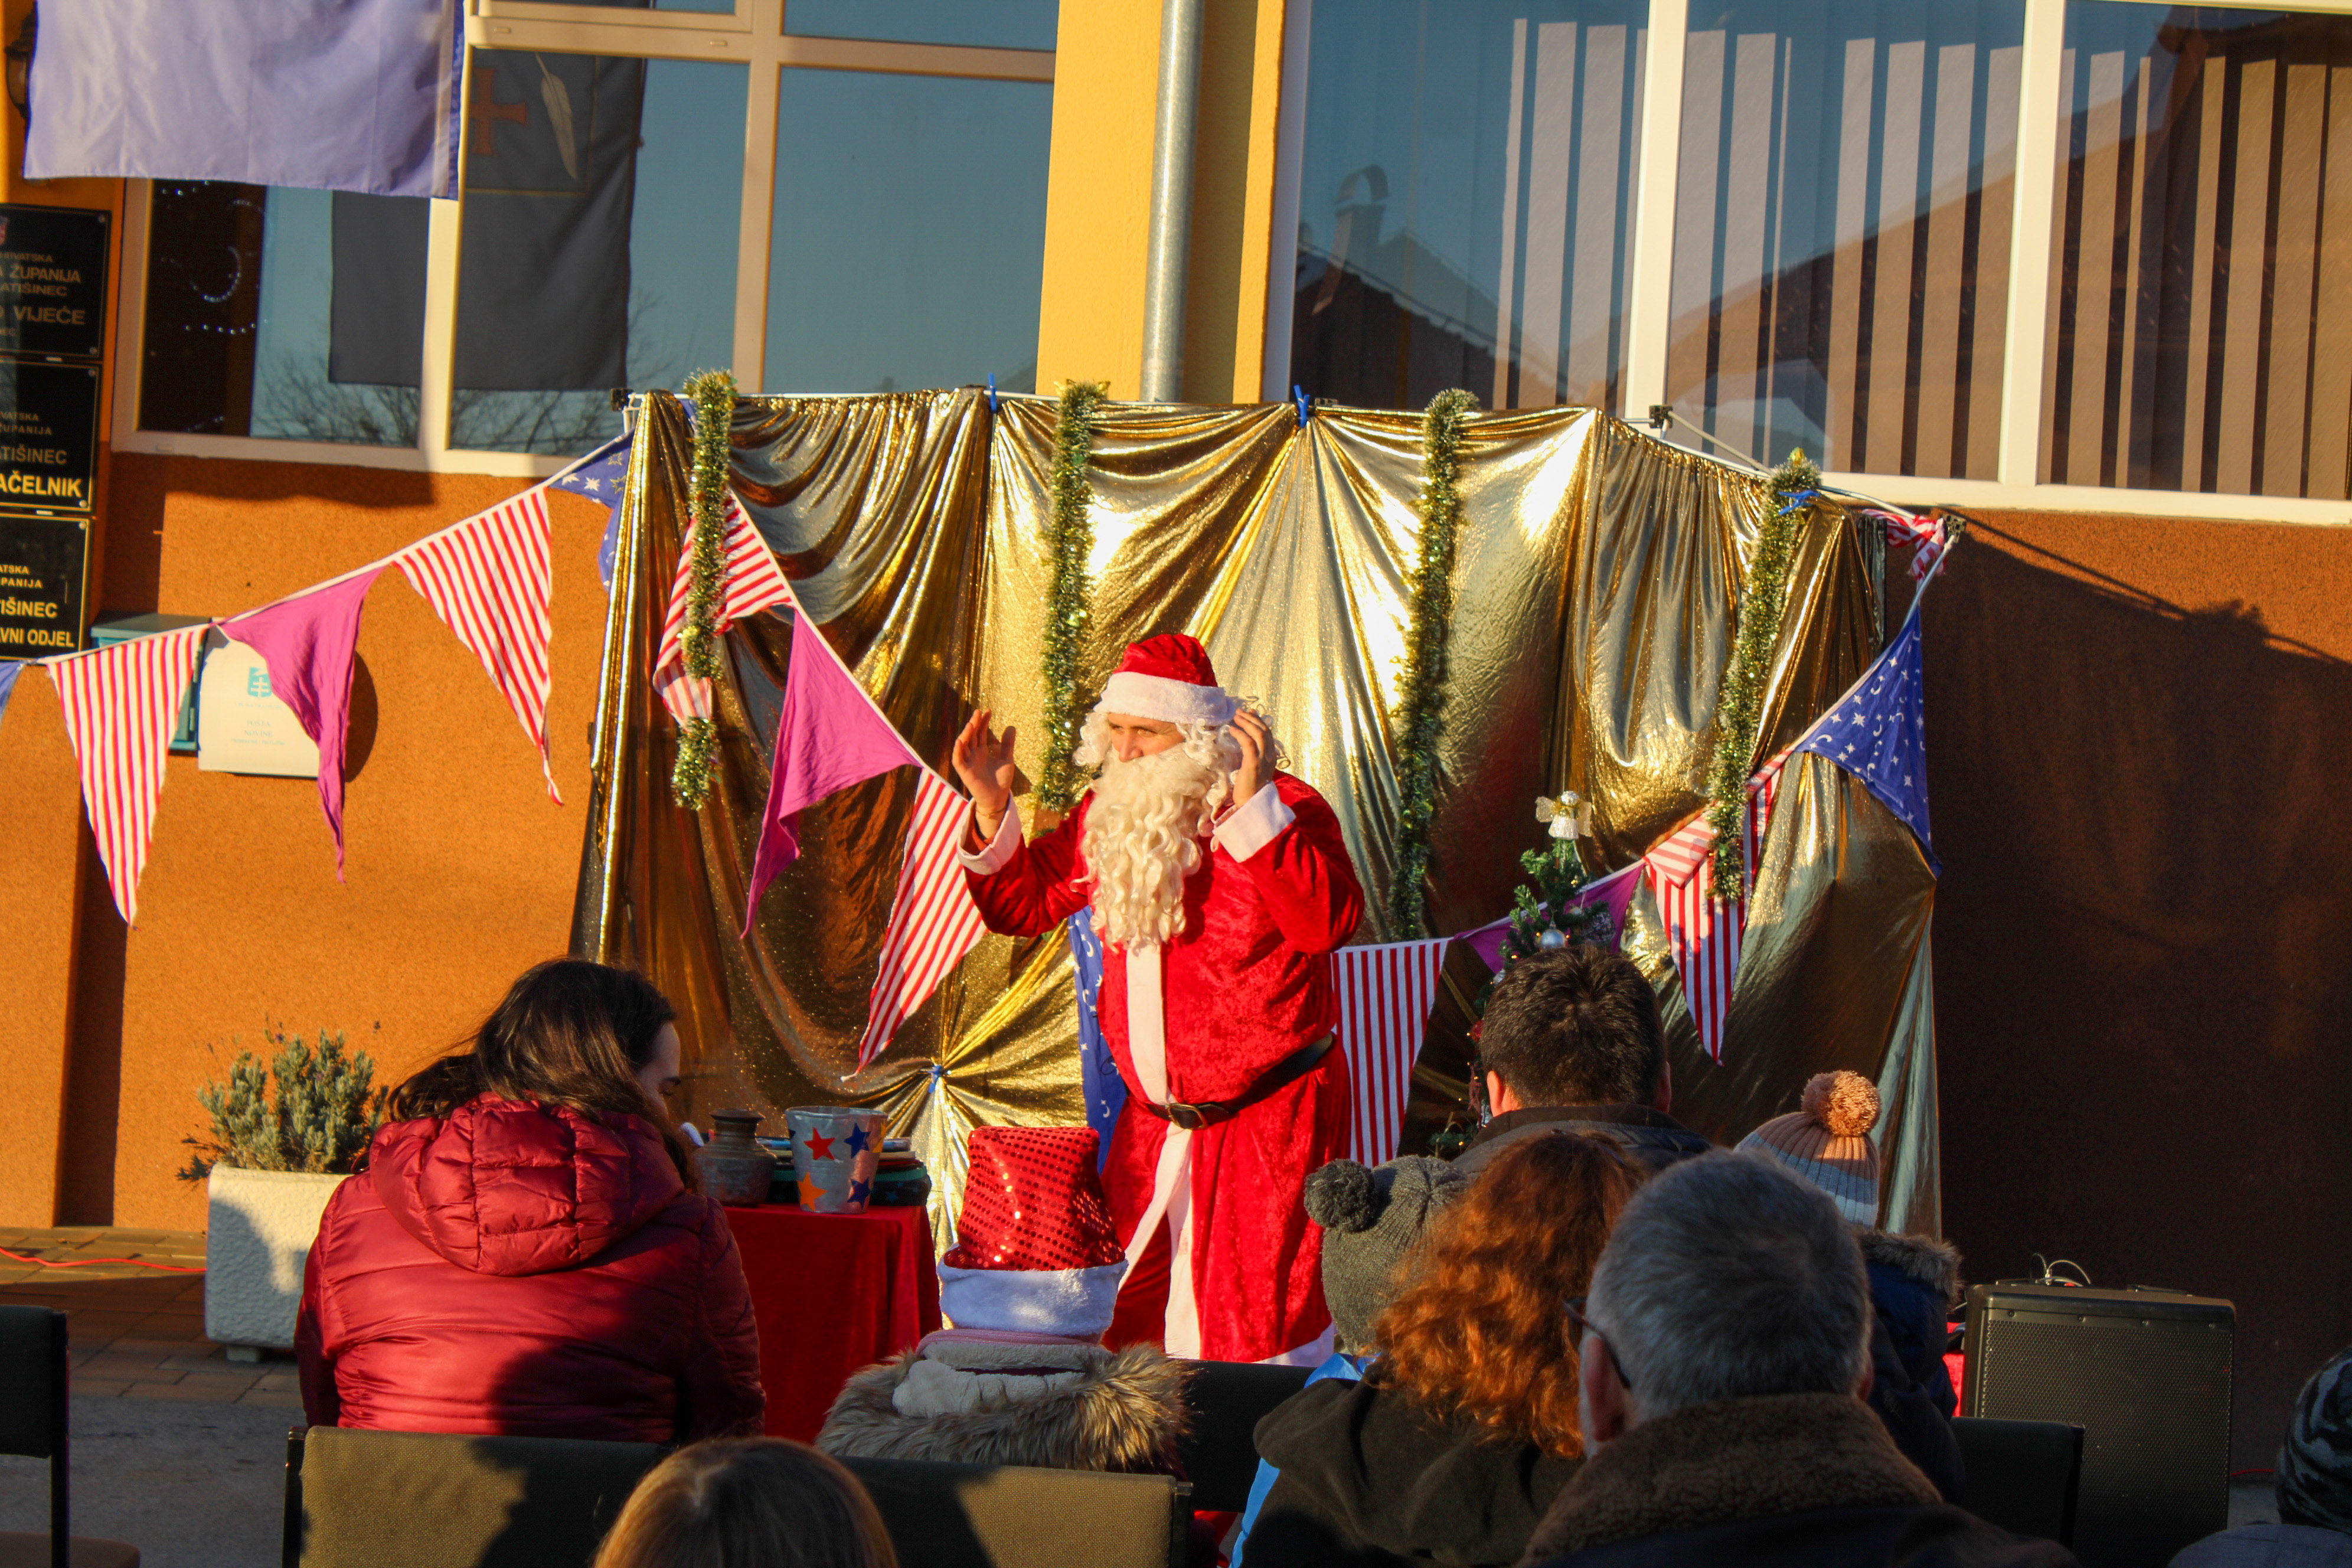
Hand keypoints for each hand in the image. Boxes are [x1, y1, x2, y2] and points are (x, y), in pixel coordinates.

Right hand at [952, 709, 1019, 832]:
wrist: (999, 798)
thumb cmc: (1001, 780)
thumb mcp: (1007, 759)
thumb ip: (1008, 744)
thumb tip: (1011, 726)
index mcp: (981, 751)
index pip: (979, 733)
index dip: (982, 722)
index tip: (988, 711)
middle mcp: (972, 755)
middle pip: (970, 736)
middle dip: (974, 724)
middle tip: (978, 712)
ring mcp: (968, 763)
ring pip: (963, 746)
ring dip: (965, 734)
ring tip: (972, 723)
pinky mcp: (965, 773)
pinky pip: (958, 760)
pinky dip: (958, 751)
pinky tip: (960, 741)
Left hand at [1230, 709, 1273, 803]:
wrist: (1252, 804)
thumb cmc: (1250, 790)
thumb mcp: (1255, 770)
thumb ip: (1254, 758)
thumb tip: (1248, 747)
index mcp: (1271, 757)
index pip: (1268, 734)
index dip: (1259, 721)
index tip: (1250, 712)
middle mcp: (1270, 756)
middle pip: (1263, 730)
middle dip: (1252, 718)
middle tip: (1240, 711)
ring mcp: (1263, 759)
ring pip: (1258, 734)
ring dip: (1247, 722)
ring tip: (1236, 716)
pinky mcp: (1253, 763)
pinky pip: (1248, 743)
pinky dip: (1241, 733)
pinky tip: (1233, 729)